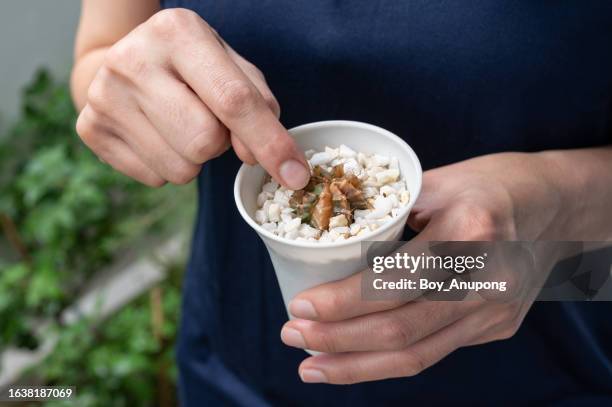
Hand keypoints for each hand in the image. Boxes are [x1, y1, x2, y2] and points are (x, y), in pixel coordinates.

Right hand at [76, 8, 309, 187]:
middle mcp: (133, 59)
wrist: (125, 62)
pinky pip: (155, 178)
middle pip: (204, 142)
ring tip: (180, 125)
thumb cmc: (193, 68)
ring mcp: (104, 95)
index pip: (234, 100)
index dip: (270, 144)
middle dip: (220, 143)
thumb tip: (255, 158)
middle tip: (207, 120)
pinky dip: (168, 165)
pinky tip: (157, 135)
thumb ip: (258, 106)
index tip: (296, 176)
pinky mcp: (91, 128)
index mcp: (177, 32)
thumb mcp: (232, 68)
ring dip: (194, 158)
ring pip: (181, 168)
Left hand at [280, 152, 564, 383]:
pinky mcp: (494, 328)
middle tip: (292, 336)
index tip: (300, 306)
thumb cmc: (491, 183)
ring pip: (417, 355)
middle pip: (401, 330)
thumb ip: (388, 212)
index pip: (394, 282)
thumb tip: (328, 240)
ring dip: (357, 365)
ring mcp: (493, 311)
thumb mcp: (439, 181)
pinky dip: (387, 360)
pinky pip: (433, 352)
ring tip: (312, 366)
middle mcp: (486, 281)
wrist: (555, 206)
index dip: (341, 302)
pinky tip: (354, 361)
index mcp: (470, 233)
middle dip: (337, 340)